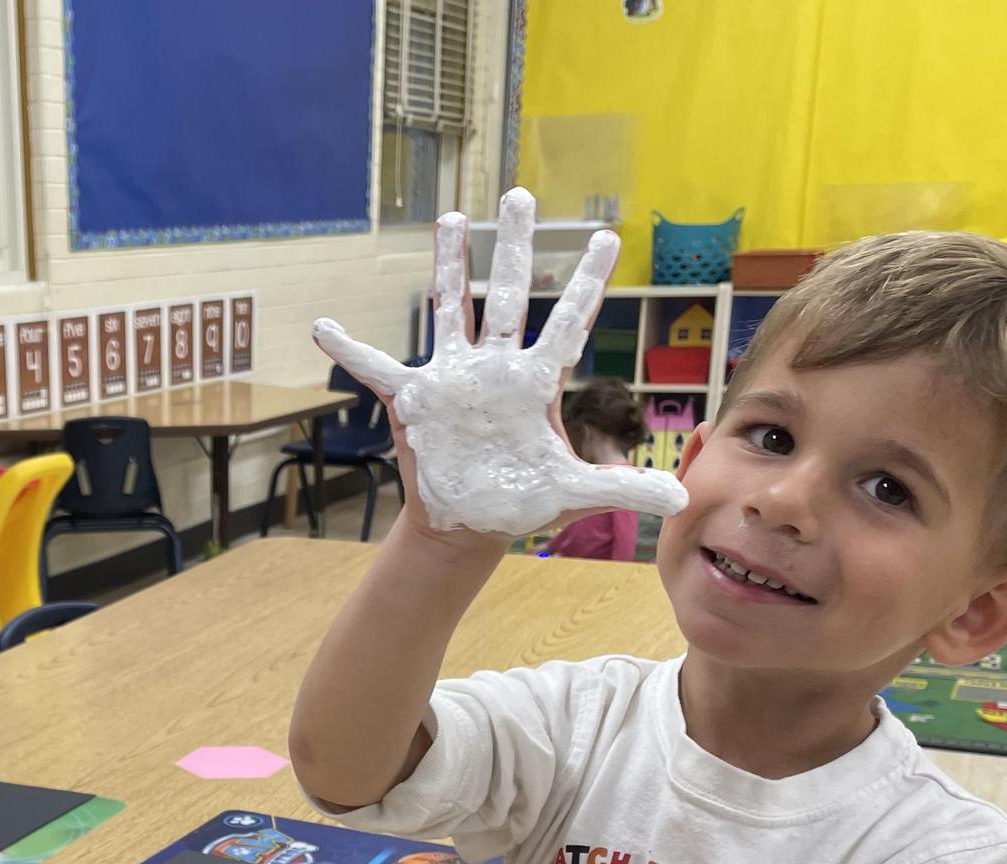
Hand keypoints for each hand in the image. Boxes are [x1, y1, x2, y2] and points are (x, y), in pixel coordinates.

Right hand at [313, 188, 688, 538]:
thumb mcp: (573, 494)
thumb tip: (683, 502)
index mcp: (536, 382)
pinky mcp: (415, 400)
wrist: (467, 524)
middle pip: (510, 295)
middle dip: (516, 247)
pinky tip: (323, 326)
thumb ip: (624, 489)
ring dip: (450, 266)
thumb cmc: (519, 501)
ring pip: (453, 308)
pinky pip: (376, 369)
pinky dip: (349, 350)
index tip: (606, 235)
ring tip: (450, 219)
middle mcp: (496, 367)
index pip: (569, 321)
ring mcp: (454, 377)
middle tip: (520, 196)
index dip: (587, 281)